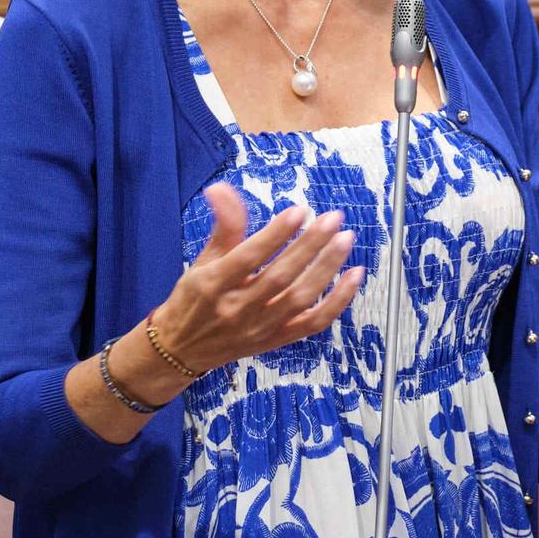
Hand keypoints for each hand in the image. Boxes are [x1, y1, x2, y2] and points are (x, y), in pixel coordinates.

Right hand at [150, 183, 363, 373]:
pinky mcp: (277, 340)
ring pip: (300, 299)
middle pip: (280, 277)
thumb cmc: (195, 299)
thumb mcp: (203, 261)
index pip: (248, 257)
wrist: (184, 349)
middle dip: (309, 246)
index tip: (299, 212)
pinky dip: (338, 301)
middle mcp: (238, 310)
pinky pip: (314, 323)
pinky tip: (354, 276)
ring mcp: (260, 328)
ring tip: (345, 240)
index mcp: (214, 285)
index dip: (275, 234)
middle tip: (331, 219)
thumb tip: (221, 188)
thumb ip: (223, 226)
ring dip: (326, 268)